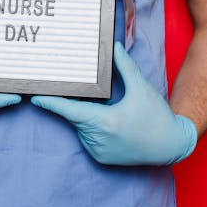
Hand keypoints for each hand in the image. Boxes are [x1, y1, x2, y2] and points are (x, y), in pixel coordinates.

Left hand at [31, 42, 196, 165]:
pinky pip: (88, 138)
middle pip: (76, 116)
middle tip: (93, 96)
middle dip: (78, 104)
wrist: (171, 145)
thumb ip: (125, 67)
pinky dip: (92, 129)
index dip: (51, 104)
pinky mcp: (101, 159)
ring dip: (86, 117)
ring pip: (81, 128)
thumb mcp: (141, 88)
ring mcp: (99, 151)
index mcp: (105, 121)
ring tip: (111, 112)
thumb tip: (114, 47)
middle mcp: (98, 139)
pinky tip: (111, 124)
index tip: (35, 98)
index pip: (70, 110)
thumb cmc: (156, 116)